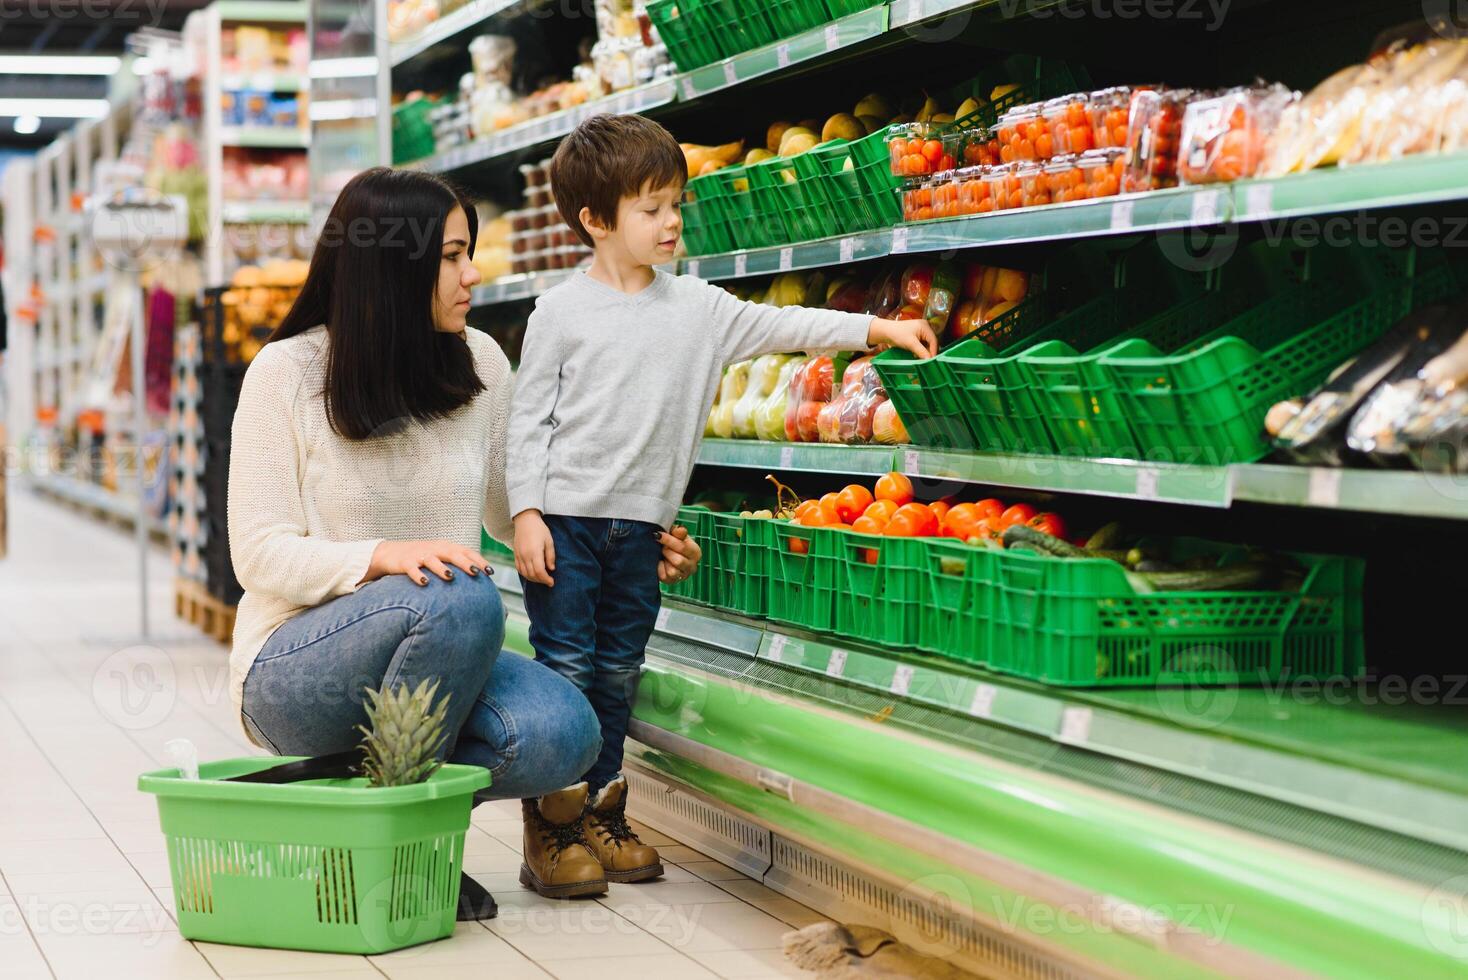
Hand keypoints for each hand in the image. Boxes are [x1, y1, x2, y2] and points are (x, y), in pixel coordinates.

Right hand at [366, 539, 490, 586]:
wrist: (390, 553)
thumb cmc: (423, 557)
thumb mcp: (441, 557)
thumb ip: (458, 564)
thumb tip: (480, 580)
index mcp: (446, 547)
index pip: (466, 552)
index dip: (479, 560)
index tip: (490, 572)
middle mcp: (435, 549)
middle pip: (453, 554)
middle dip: (465, 563)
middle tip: (476, 573)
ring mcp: (420, 555)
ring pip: (432, 560)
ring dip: (441, 568)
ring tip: (450, 577)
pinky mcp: (405, 562)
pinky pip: (412, 569)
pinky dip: (418, 575)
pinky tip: (424, 583)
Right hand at [513, 510, 555, 586]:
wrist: (525, 520)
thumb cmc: (539, 529)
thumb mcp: (549, 541)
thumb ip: (550, 556)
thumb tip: (551, 569)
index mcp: (534, 552)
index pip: (539, 572)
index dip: (546, 579)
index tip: (552, 582)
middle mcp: (525, 556)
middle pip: (532, 575)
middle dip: (541, 581)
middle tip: (548, 581)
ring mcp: (519, 555)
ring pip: (524, 573)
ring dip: (533, 579)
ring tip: (541, 578)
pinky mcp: (515, 554)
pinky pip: (519, 568)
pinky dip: (525, 574)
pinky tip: (532, 574)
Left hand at [656, 523, 701, 583]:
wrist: (667, 553)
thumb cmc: (674, 543)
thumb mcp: (677, 535)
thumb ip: (679, 532)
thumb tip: (680, 530)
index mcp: (695, 552)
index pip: (683, 547)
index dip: (669, 540)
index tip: (658, 535)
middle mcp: (692, 566)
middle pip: (678, 561)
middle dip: (667, 552)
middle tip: (662, 547)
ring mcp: (683, 575)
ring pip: (672, 572)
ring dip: (665, 562)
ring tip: (663, 556)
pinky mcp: (672, 581)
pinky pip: (665, 577)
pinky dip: (660, 569)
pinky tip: (661, 563)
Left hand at [868, 317, 937, 358]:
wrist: (885, 332)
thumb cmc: (897, 334)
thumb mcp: (911, 344)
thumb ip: (921, 352)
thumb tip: (929, 360)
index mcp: (925, 326)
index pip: (934, 340)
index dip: (933, 351)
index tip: (932, 360)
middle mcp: (925, 327)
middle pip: (931, 342)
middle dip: (928, 351)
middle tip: (926, 360)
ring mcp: (920, 330)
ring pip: (926, 343)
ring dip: (923, 351)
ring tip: (918, 357)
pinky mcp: (916, 334)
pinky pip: (922, 343)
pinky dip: (920, 349)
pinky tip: (915, 354)